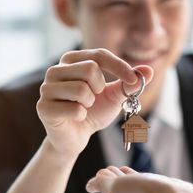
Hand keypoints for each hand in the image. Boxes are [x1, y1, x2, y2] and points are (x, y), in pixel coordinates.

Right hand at [37, 49, 153, 158]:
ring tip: (83, 108)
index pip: (99, 55)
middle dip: (100, 88)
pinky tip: (75, 119)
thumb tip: (149, 71)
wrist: (75, 137)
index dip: (120, 67)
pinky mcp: (43, 107)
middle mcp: (55, 70)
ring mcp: (46, 89)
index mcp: (71, 60)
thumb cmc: (93, 112)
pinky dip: (81, 117)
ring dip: (90, 104)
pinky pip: (74, 109)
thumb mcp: (114, 96)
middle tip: (94, 98)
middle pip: (90, 69)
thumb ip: (129, 83)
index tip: (134, 80)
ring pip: (81, 89)